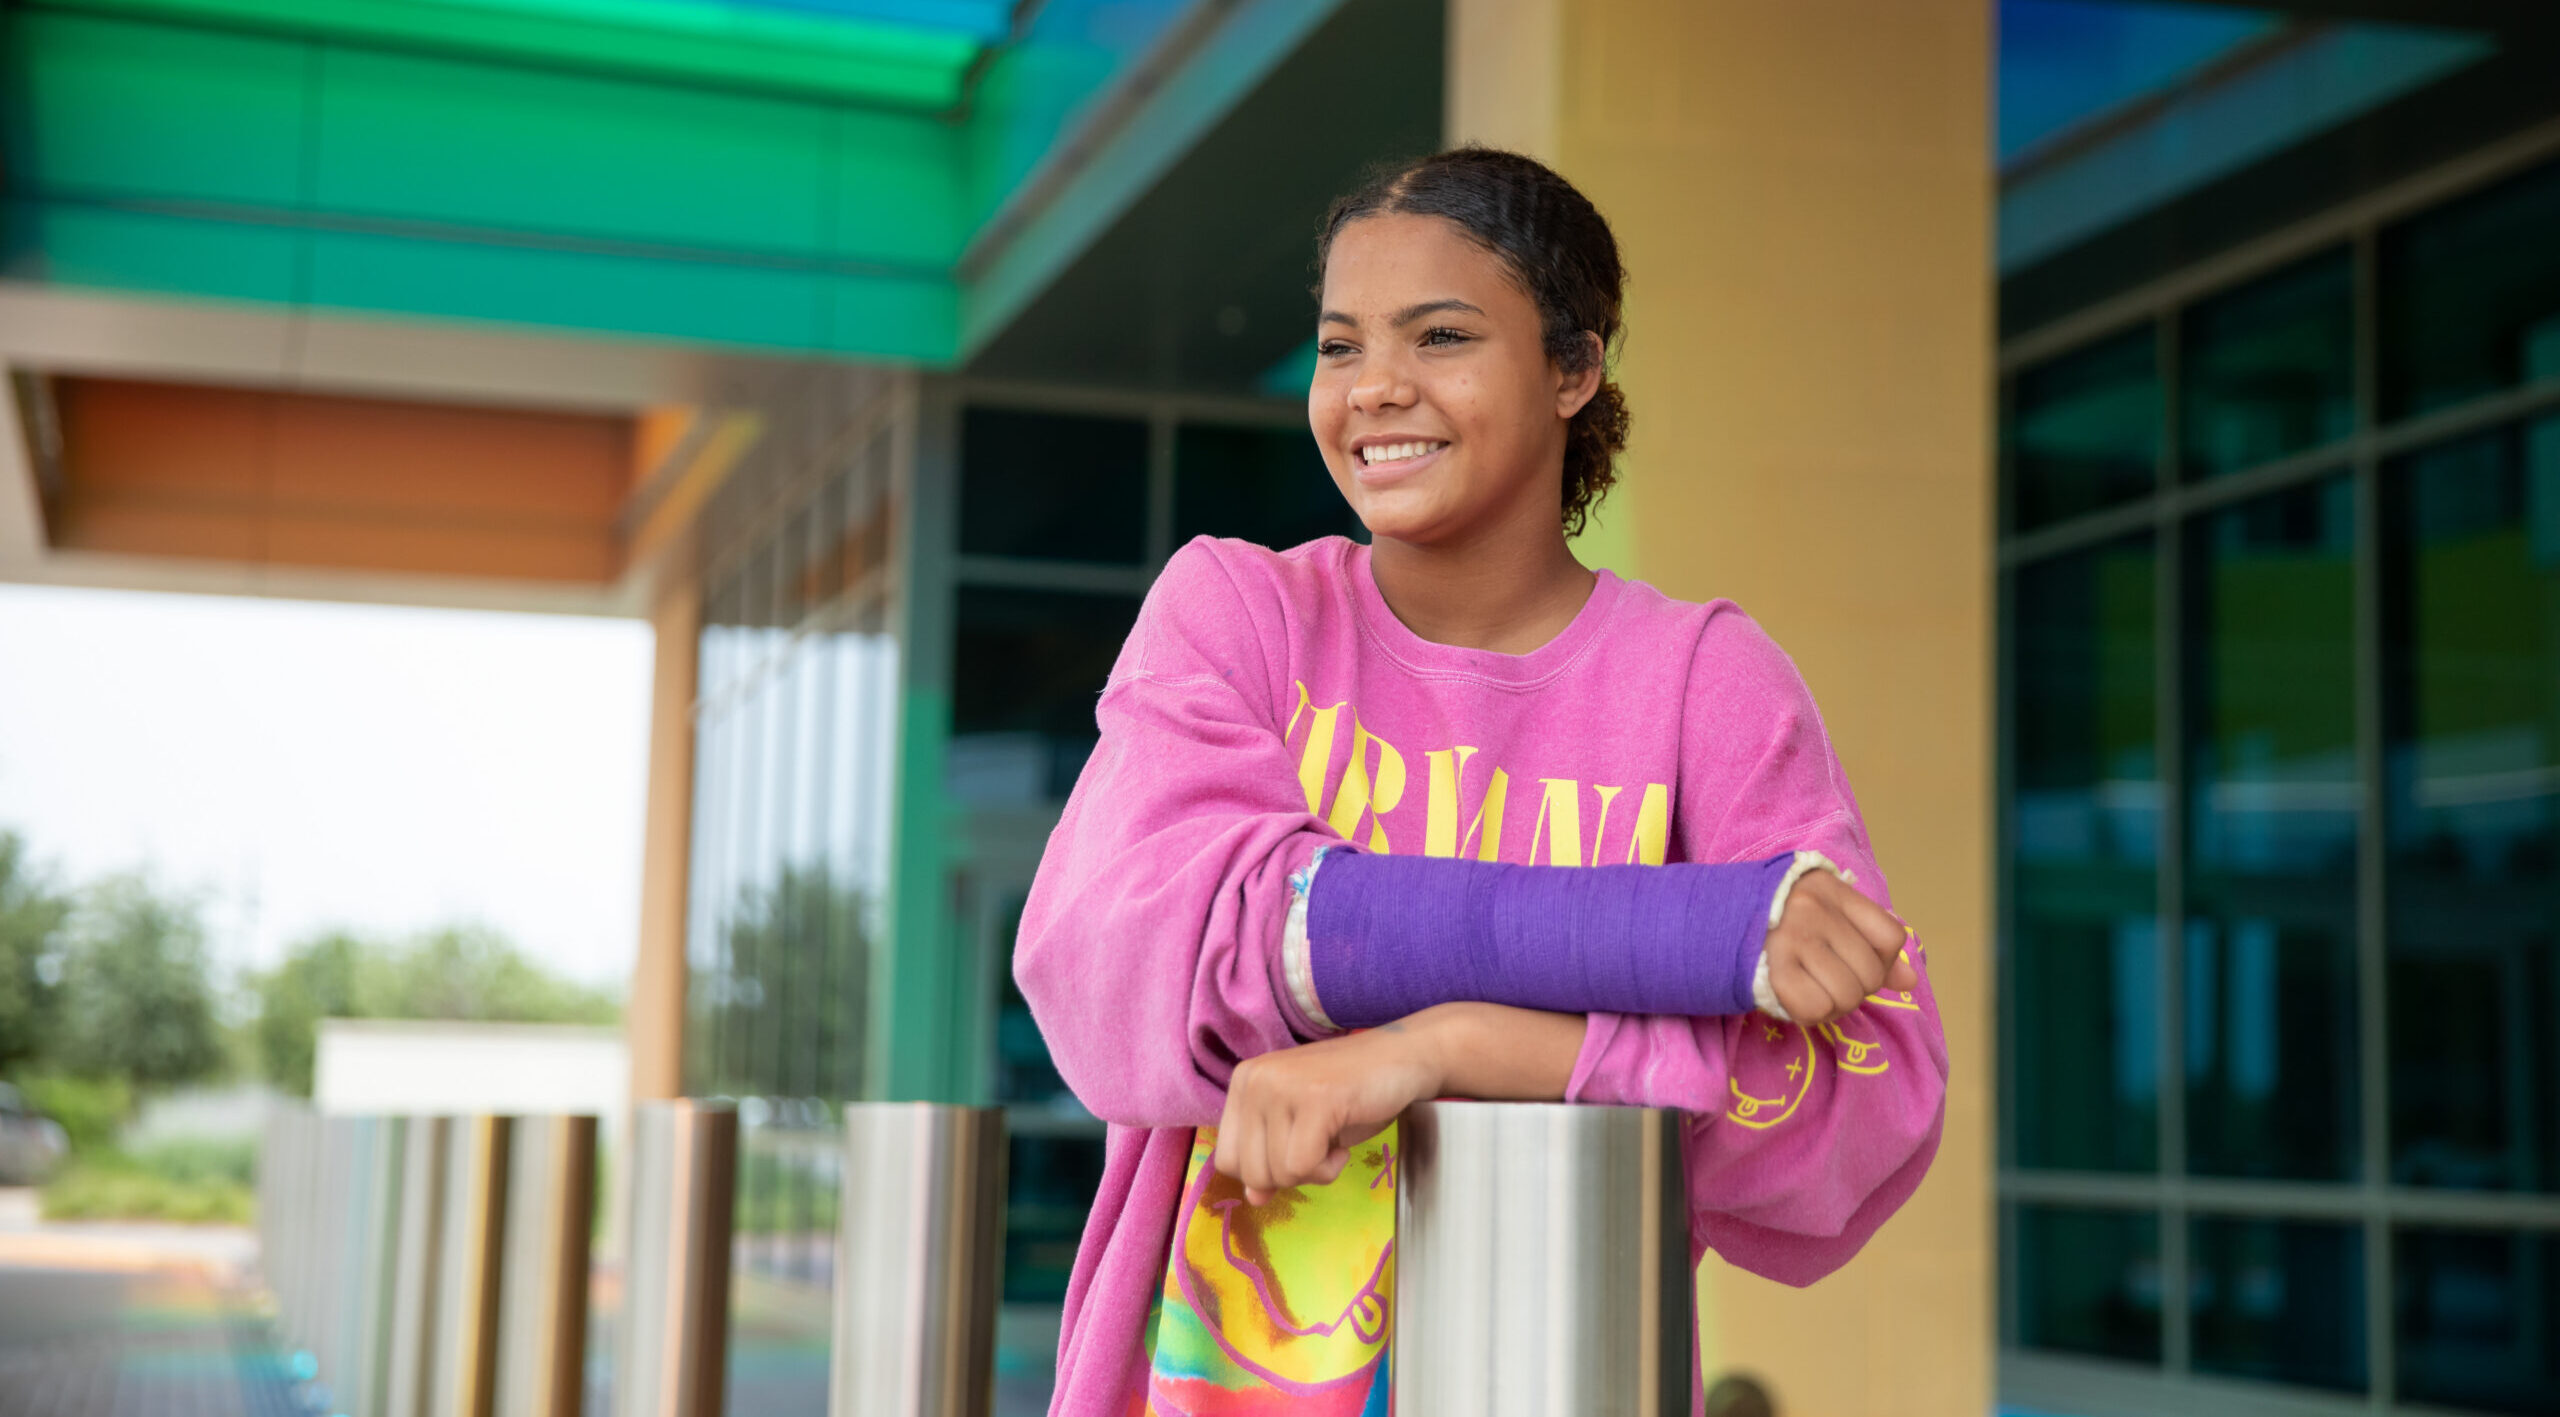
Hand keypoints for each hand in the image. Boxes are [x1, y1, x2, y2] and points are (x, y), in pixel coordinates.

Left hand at [1213, 1020, 1444, 1204]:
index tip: (1298, 1150)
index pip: (1227, 1159)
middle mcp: (1255, 1080)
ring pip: (1278, 1173)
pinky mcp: (1314, 1099)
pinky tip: (1343, 1140)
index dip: (1265, 1171)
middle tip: (1320, 1144)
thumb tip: (1254, 1198)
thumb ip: (1272, 1160)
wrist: (1404, 1059)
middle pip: (1250, 1172)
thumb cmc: (1353, 1095)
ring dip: (1315, 1170)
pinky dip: (1329, 1168)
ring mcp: (1282, 1086)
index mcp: (1244, 1082)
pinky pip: (1304, 1166)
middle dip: (1291, 1175)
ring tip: (1334, 1136)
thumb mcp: (1301, 1130)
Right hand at [1764, 870, 1916, 1025]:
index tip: (1854, 959)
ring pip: (1847, 996)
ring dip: (1833, 1005)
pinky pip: (1816, 1009)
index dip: (1881, 960)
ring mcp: (1791, 939)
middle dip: (1855, 988)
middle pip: (1871, 973)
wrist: (1709, 923)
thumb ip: (1871, 945)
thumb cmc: (1777, 922)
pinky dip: (1810, 1014)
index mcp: (1830, 889)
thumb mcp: (1826, 918)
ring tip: (1811, 988)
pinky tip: (1795, 998)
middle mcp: (1813, 909)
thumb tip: (1910, 981)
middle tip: (1827, 979)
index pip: (1891, 936)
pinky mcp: (1772, 970)